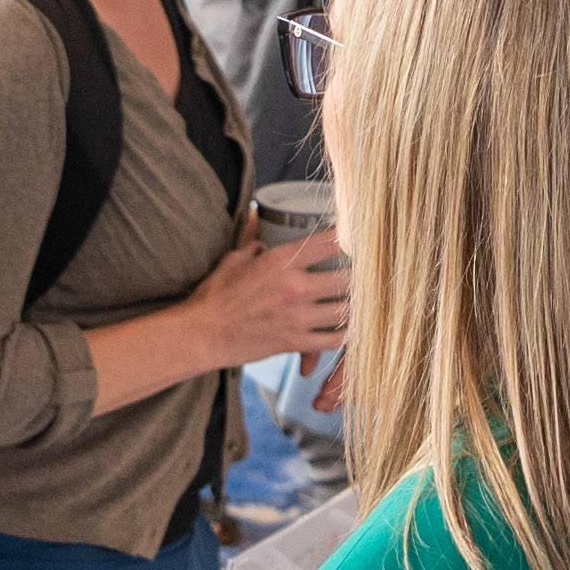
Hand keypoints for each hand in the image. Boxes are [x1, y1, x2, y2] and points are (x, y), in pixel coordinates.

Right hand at [196, 230, 352, 366]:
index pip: (330, 242)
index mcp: (280, 261)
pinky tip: (350, 329)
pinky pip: (335, 340)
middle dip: (360, 276)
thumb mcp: (235, 259)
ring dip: (356, 306)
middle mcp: (294, 287)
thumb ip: (255, 243)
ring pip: (347, 310)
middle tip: (366, 275)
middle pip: (348, 279)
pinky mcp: (295, 342)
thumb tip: (260, 227)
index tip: (359, 237)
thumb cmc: (215, 296)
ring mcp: (297, 317)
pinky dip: (347, 335)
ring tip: (361, 301)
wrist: (202, 335)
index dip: (351, 237)